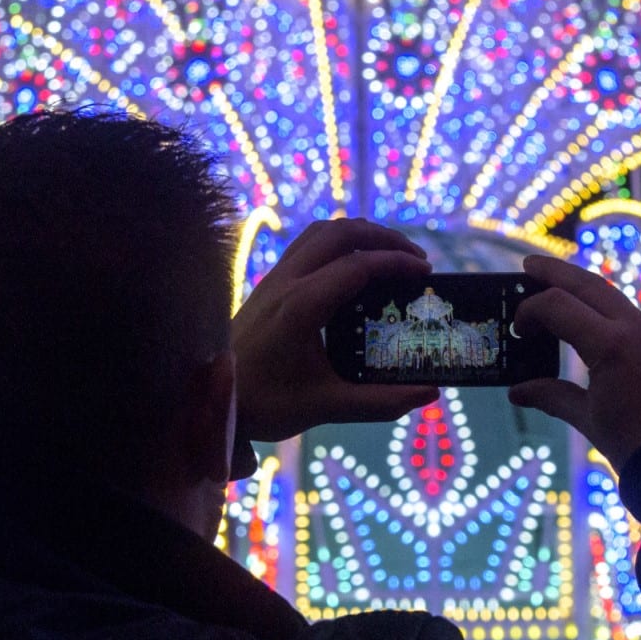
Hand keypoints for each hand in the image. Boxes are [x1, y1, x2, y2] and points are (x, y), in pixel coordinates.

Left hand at [232, 218, 438, 441]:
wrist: (211, 400)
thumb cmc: (265, 405)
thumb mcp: (326, 407)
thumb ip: (380, 401)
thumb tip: (429, 394)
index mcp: (302, 307)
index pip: (358, 266)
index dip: (397, 264)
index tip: (425, 274)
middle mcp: (286, 282)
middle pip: (341, 233)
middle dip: (384, 237)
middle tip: (415, 259)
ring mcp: (274, 278)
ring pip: (321, 232)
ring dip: (359, 234)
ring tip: (389, 255)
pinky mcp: (268, 283)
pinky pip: (307, 244)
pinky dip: (338, 242)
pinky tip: (353, 265)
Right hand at [507, 251, 640, 468]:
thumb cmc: (639, 449)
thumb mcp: (589, 421)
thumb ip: (552, 397)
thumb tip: (519, 390)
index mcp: (612, 345)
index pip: (559, 306)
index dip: (532, 310)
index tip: (518, 327)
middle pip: (591, 285)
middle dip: (557, 274)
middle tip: (530, 266)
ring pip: (620, 305)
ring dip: (589, 298)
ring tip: (565, 301)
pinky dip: (617, 325)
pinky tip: (605, 340)